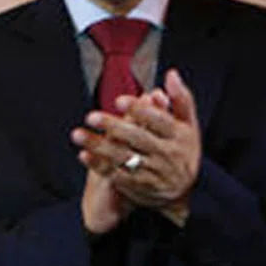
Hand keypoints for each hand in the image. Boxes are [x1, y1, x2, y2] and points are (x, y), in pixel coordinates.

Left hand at [72, 71, 199, 225]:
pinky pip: (117, 175)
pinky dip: (99, 165)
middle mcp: (168, 154)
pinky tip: (83, 154)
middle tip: (91, 116)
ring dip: (99, 146)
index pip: (161, 121)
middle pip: (139, 138)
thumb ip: (180, 99)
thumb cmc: (181, 148)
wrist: (180, 191)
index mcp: (180, 135)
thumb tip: (170, 74)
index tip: (119, 100)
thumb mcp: (188, 125)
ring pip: (124, 157)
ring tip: (77, 134)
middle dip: (115, 127)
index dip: (140, 110)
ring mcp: (154, 172)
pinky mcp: (140, 187)